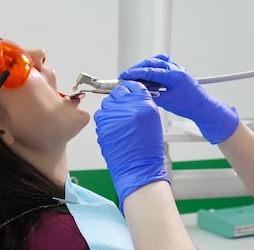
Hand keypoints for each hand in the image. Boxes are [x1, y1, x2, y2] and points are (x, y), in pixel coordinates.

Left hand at [94, 81, 168, 210]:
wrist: (138, 167)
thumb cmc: (147, 148)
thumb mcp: (152, 120)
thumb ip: (142, 104)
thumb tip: (131, 95)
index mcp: (145, 104)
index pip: (133, 86)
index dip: (129, 89)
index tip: (127, 91)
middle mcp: (129, 107)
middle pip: (118, 92)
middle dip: (119, 99)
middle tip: (122, 110)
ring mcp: (115, 115)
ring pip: (107, 103)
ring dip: (110, 110)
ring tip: (119, 123)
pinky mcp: (103, 124)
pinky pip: (100, 116)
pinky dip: (105, 120)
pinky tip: (113, 130)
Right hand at [120, 54, 238, 143]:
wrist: (202, 107)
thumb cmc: (189, 105)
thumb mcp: (167, 102)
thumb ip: (152, 95)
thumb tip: (139, 91)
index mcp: (174, 75)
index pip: (150, 71)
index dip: (135, 73)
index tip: (125, 75)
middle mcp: (175, 69)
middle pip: (151, 63)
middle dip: (138, 69)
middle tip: (127, 75)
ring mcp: (177, 68)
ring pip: (157, 61)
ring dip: (145, 66)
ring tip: (136, 74)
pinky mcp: (177, 71)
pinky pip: (163, 63)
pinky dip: (154, 66)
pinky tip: (149, 73)